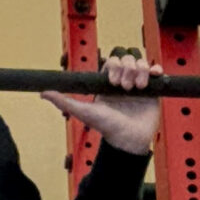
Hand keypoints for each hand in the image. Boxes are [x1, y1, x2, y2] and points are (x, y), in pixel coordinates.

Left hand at [42, 49, 159, 155]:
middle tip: (125, 88)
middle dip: (128, 68)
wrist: (128, 141)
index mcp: (108, 83)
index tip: (113, 82)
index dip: (114, 66)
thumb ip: (64, 102)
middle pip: (127, 58)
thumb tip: (43, 93)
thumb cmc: (107, 128)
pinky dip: (156, 70)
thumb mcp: (84, 112)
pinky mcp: (153, 90)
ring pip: (141, 62)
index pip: (112, 61)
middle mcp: (124, 81)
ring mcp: (139, 84)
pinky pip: (156, 71)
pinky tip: (153, 77)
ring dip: (141, 70)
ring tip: (138, 87)